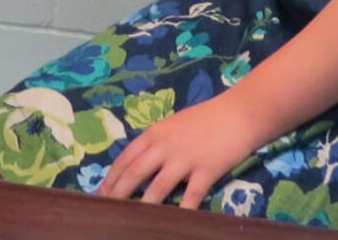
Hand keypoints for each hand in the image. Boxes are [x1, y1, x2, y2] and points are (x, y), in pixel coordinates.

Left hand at [98, 89, 263, 208]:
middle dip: (118, 194)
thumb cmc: (206, 118)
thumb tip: (138, 163)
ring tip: (130, 222)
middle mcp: (165, 145)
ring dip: (143, 206)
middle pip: (135, 173)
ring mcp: (185, 159)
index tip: (99, 194)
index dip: (111, 178)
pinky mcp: (205, 171)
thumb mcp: (174, 124)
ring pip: (158, 187)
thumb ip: (157, 142)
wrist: (238, 113)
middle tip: (106, 211)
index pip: (126, 158)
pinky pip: (190, 197)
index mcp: (155, 133)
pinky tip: (173, 223)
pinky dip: (181, 212)